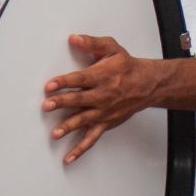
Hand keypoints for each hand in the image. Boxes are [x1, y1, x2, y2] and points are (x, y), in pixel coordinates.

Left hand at [42, 34, 164, 163]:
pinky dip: (80, 149)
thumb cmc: (127, 66)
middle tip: (47, 106)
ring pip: (84, 120)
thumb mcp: (112, 49)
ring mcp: (103, 111)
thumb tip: (73, 38)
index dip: (64, 82)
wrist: (148, 84)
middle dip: (63, 103)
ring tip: (55, 132)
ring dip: (69, 126)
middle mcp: (102, 95)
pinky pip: (92, 138)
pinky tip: (68, 157)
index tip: (50, 85)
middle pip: (79, 100)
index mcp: (102, 76)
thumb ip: (91, 43)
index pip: (80, 80)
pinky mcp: (105, 123)